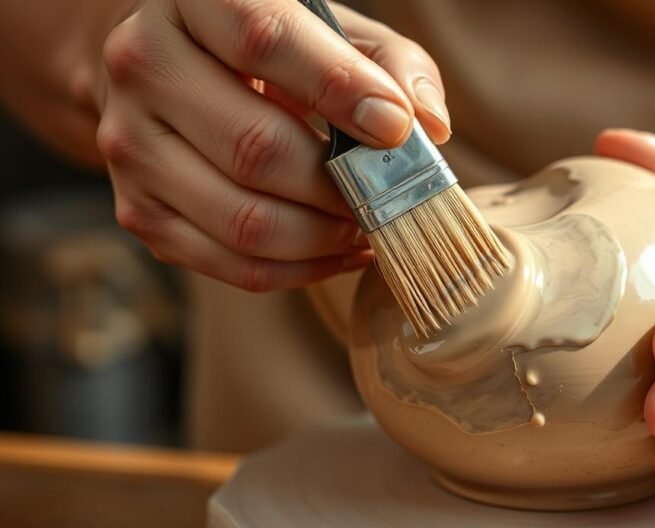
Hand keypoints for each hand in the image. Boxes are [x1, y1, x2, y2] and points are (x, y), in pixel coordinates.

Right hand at [95, 0, 452, 289]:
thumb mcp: (334, 31)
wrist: (177, 72)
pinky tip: (340, 250)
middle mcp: (143, 66)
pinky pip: (233, 266)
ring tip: (368, 225)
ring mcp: (129, 146)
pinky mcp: (138, 212)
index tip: (395, 127)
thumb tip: (426, 124)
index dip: (338, 86)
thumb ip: (391, 63)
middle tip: (389, 196)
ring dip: (325, 235)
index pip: (264, 38)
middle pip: (255, 148)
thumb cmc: (275, 51)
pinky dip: (302, 269)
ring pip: (244, 220)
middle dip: (339, 185)